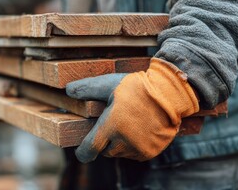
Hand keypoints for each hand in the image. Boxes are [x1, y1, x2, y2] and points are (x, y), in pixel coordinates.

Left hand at [66, 58, 198, 162]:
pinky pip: (134, 154)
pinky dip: (133, 146)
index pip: (88, 150)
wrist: (170, 94)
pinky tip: (139, 130)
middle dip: (105, 140)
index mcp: (111, 126)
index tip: (83, 150)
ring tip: (128, 124)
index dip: (83, 152)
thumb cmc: (137, 87)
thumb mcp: (109, 84)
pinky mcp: (150, 152)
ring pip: (120, 153)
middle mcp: (124, 141)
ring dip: (120, 144)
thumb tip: (67, 90)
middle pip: (105, 151)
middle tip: (114, 123)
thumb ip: (86, 88)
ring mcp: (139, 148)